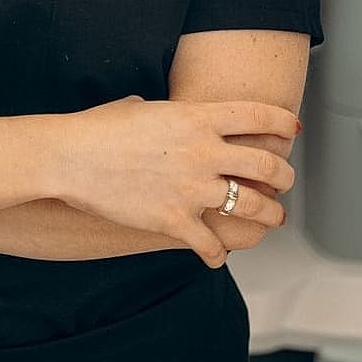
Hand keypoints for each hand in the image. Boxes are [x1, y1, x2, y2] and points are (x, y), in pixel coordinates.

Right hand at [54, 96, 297, 268]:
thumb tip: (163, 115)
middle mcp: (203, 151)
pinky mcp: (175, 220)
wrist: (70, 157)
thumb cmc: (97, 128)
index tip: (292, 129)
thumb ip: (167, 113)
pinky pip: (213, 244)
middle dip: (284, 175)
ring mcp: (192, 188)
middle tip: (284, 180)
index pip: (258, 115)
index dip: (282, 122)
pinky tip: (218, 255)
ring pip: (252, 206)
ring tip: (271, 217)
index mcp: (196, 117)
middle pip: (268, 164)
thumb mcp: (140, 106)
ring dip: (269, 214)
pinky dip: (219, 253)